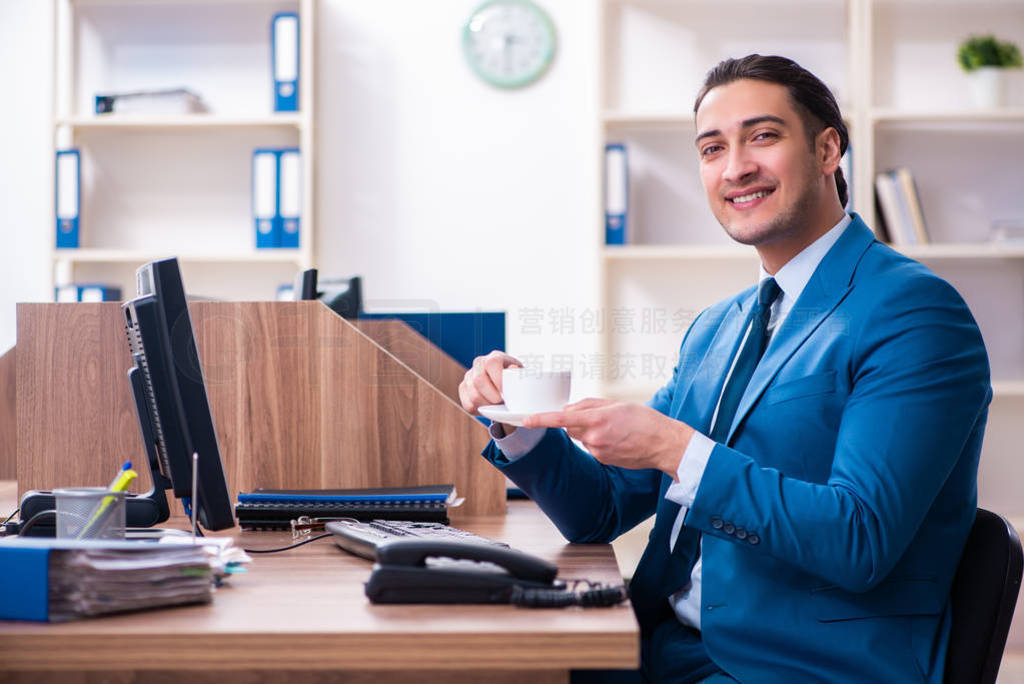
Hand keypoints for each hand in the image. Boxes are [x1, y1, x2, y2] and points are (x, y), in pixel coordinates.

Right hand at [458, 350, 522, 418]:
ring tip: (497, 405)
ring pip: (473, 394)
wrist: (506, 387)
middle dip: (491, 396)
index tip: (505, 391)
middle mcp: (479, 363)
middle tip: (501, 402)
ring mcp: (469, 375)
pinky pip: (468, 404)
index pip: (492, 363)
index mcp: (495, 357)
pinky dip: (479, 410)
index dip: (498, 378)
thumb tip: (512, 369)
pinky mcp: (463, 389)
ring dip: (487, 404)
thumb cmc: (515, 381)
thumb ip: (518, 373)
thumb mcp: (521, 376)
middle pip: (478, 379)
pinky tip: (488, 407)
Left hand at [523, 398, 693, 477]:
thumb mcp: (617, 404)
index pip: (561, 419)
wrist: (663, 444)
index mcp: (597, 419)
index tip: (526, 420)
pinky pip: (593, 447)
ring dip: (592, 432)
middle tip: (601, 417)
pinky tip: (618, 440)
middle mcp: (594, 437)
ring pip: (582, 438)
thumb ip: (589, 404)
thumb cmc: (644, 420)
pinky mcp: (603, 460)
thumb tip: (568, 409)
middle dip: (578, 421)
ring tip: (616, 429)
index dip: (541, 420)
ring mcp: (598, 451)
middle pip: (571, 427)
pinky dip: (600, 442)